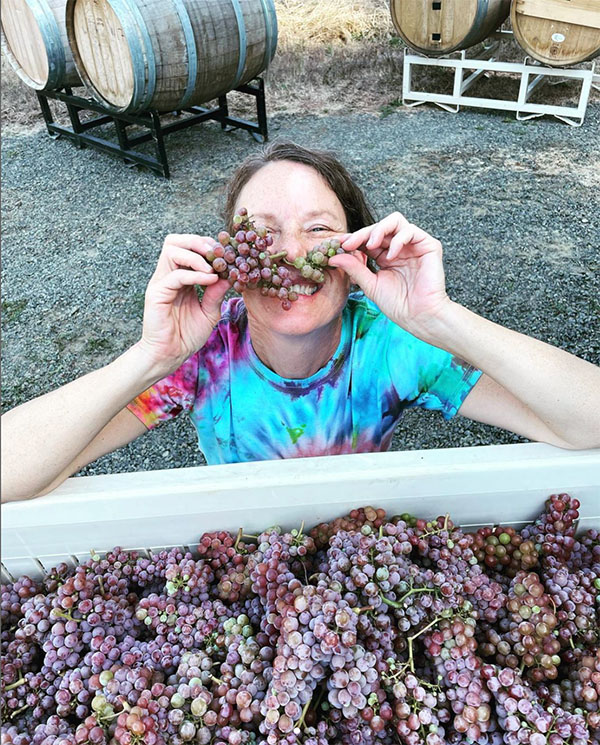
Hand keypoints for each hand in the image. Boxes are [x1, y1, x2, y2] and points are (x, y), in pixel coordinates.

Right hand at [137, 234, 229, 371]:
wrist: (170, 355)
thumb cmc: (187, 335)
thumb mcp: (209, 311)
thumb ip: (216, 293)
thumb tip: (229, 275)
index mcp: (179, 277)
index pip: (188, 248)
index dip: (207, 246)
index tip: (227, 254)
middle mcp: (168, 276)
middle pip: (175, 241)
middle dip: (199, 241)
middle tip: (218, 254)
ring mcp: (161, 283)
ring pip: (171, 250)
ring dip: (196, 254)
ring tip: (213, 267)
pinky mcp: (157, 294)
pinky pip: (176, 275)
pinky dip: (196, 275)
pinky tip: (210, 280)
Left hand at [329, 212, 450, 337]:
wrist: (418, 316)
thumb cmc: (397, 304)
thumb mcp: (370, 285)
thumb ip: (354, 268)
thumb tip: (333, 257)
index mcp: (386, 256)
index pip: (368, 239)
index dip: (354, 238)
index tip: (338, 244)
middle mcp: (399, 248)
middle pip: (379, 227)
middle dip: (362, 233)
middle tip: (349, 243)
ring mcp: (414, 246)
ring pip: (395, 221)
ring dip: (379, 230)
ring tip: (370, 245)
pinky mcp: (429, 246)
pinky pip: (411, 231)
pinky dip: (397, 240)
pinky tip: (390, 255)